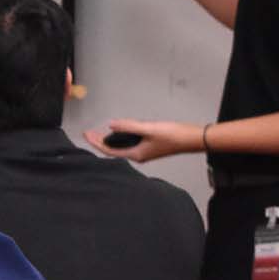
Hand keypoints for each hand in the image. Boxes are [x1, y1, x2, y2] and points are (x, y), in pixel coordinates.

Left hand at [84, 118, 203, 163]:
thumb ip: (129, 126)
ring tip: (99, 133)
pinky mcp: (149, 146)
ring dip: (110, 139)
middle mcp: (138, 155)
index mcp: (136, 154)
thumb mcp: (149, 129)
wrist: (192, 138)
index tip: (86, 134)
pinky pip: (130, 142)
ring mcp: (144, 151)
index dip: (96, 142)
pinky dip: (121, 137)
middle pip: (114, 150)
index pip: (109, 150)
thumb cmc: (174, 136)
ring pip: (122, 146)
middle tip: (89, 133)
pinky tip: (120, 130)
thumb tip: (111, 125)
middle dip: (100, 141)